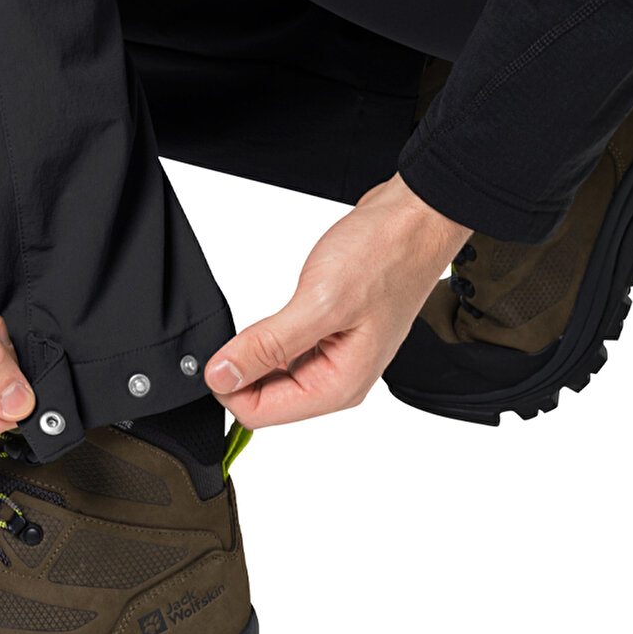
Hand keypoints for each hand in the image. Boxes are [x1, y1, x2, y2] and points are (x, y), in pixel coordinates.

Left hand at [204, 174, 470, 428]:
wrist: (413, 219)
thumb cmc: (385, 256)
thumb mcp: (320, 303)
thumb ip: (267, 346)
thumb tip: (221, 376)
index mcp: (339, 386)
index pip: (259, 414)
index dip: (229, 385)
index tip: (219, 351)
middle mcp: (338, 380)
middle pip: (264, 398)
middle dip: (241, 368)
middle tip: (240, 327)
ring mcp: (334, 358)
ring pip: (272, 374)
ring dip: (257, 349)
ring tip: (271, 313)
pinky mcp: (328, 336)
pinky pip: (285, 351)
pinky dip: (270, 335)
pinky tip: (281, 311)